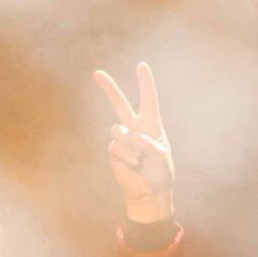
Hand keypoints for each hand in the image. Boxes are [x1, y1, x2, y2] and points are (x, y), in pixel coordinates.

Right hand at [92, 62, 174, 223]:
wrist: (148, 191)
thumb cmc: (160, 173)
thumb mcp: (161, 157)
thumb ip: (146, 144)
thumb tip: (127, 134)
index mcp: (151, 125)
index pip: (148, 100)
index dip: (145, 83)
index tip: (141, 65)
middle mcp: (135, 128)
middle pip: (120, 104)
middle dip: (109, 88)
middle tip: (97, 73)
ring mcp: (122, 138)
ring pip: (120, 132)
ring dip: (132, 148)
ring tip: (140, 161)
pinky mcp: (113, 149)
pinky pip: (117, 148)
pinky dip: (127, 158)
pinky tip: (133, 165)